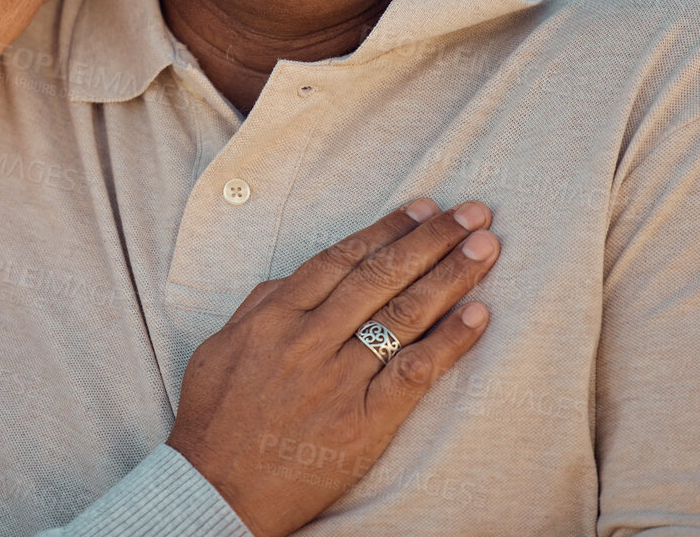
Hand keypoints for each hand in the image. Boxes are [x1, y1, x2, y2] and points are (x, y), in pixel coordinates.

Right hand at [167, 199, 498, 536]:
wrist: (217, 490)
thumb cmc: (214, 422)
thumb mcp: (219, 348)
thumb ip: (259, 307)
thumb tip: (296, 276)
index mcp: (273, 318)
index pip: (341, 259)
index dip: (386, 230)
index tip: (422, 208)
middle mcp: (308, 340)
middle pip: (380, 276)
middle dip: (430, 239)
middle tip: (471, 213)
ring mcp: (338, 380)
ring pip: (403, 314)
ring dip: (449, 275)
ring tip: (485, 247)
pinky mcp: (363, 422)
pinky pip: (414, 373)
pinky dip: (449, 341)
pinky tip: (478, 315)